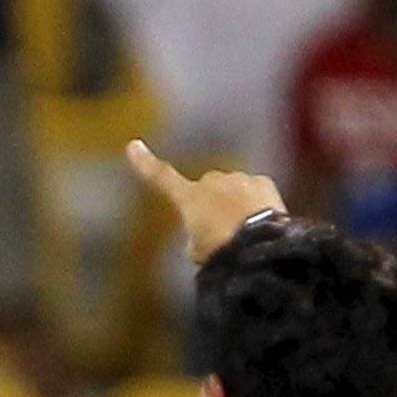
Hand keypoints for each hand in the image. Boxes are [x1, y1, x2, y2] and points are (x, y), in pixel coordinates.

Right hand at [127, 140, 288, 263]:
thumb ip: (195, 234)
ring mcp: (238, 178)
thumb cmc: (220, 250)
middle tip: (219, 229)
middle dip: (211, 201)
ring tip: (242, 229)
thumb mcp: (196, 250)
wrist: (259, 246)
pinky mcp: (262, 182)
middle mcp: (211, 181)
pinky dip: (255, 202)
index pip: (161, 178)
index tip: (133, 146)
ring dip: (234, 202)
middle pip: (206, 187)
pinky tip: (259, 220)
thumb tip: (202, 230)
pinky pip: (253, 190)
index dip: (145, 163)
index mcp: (189, 197)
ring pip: (231, 188)